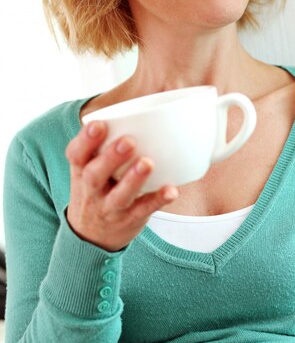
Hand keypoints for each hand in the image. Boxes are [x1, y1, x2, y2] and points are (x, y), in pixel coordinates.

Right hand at [66, 121, 177, 250]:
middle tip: (128, 141)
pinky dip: (157, 200)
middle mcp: (91, 190)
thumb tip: (138, 107)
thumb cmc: (96, 189)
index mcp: (81, 171)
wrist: (90, 236)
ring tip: (148, 162)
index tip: (98, 124)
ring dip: (134, 179)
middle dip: (111, 158)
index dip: (85, 140)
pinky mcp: (129, 220)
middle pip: (95, 175)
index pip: (76, 155)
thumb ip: (104, 142)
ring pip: (119, 195)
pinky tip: (171, 190)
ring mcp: (109, 207)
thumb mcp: (88, 167)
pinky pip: (143, 211)